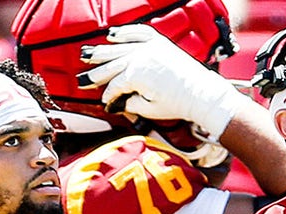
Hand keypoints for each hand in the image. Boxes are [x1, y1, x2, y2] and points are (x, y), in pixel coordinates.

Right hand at [77, 24, 241, 140]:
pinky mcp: (160, 42)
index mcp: (136, 74)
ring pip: (120, 47)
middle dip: (96, 73)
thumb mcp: (150, 110)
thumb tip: (119, 102)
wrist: (202, 93)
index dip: (108, 94)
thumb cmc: (179, 103)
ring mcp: (150, 47)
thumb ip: (130, 104)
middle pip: (112, 64)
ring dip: (102, 51)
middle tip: (83, 79)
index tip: (106, 101)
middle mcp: (141, 56)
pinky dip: (124, 33)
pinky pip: (138, 32)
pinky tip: (112, 35)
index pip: (115, 84)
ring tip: (87, 54)